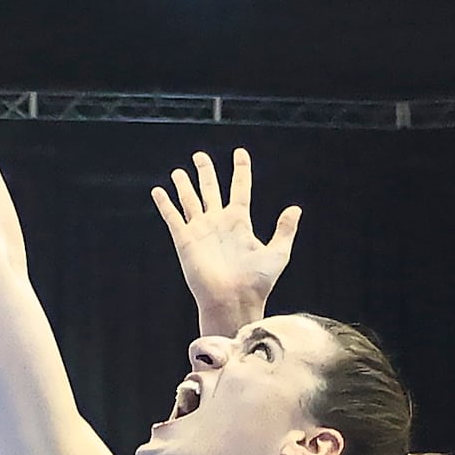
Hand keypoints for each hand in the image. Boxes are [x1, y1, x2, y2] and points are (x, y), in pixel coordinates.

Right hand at [150, 151, 299, 335]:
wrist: (233, 301)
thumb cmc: (256, 283)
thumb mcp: (277, 253)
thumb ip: (284, 230)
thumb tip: (295, 209)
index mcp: (239, 222)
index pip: (240, 188)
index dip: (240, 170)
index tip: (240, 153)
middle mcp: (218, 223)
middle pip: (210, 189)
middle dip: (205, 171)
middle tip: (200, 156)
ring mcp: (200, 230)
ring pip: (190, 200)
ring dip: (184, 185)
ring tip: (179, 171)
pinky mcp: (185, 240)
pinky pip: (173, 217)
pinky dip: (165, 204)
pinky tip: (158, 191)